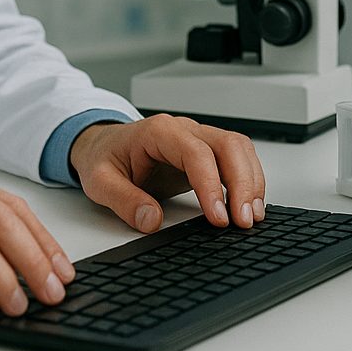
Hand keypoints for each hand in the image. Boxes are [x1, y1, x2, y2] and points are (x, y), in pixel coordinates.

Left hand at [68, 114, 266, 233]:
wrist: (103, 145)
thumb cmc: (104, 158)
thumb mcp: (99, 181)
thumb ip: (123, 200)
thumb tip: (151, 220)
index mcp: (158, 132)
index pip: (196, 153)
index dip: (211, 185)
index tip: (218, 216)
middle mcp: (184, 129)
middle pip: (228, 145)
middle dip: (243, 183)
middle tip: (243, 220)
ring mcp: (198, 138)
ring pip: (239, 149)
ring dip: (251, 182)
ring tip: (251, 217)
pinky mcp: (207, 152)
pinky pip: (238, 158)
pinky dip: (249, 180)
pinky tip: (249, 205)